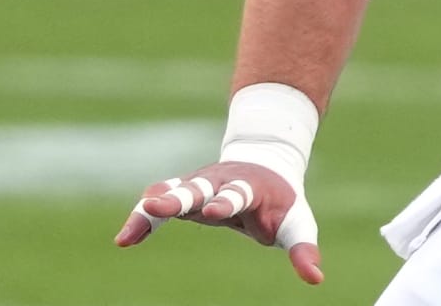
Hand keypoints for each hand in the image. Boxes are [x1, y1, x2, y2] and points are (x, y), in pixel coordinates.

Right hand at [116, 161, 323, 284]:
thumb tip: (316, 279)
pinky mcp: (183, 192)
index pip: (237, 194)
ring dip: (152, 207)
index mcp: (251, 187)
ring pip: (171, 191)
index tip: (213, 211)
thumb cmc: (282, 200)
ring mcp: (198, 184)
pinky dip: (142, 219)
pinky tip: (125, 240)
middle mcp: (220, 181)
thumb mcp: (297, 222)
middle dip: (177, 197)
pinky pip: (158, 203)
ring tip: (128, 232)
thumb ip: (303, 249)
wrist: (266, 161)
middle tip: (154, 204)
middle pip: (195, 187)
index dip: (225, 202)